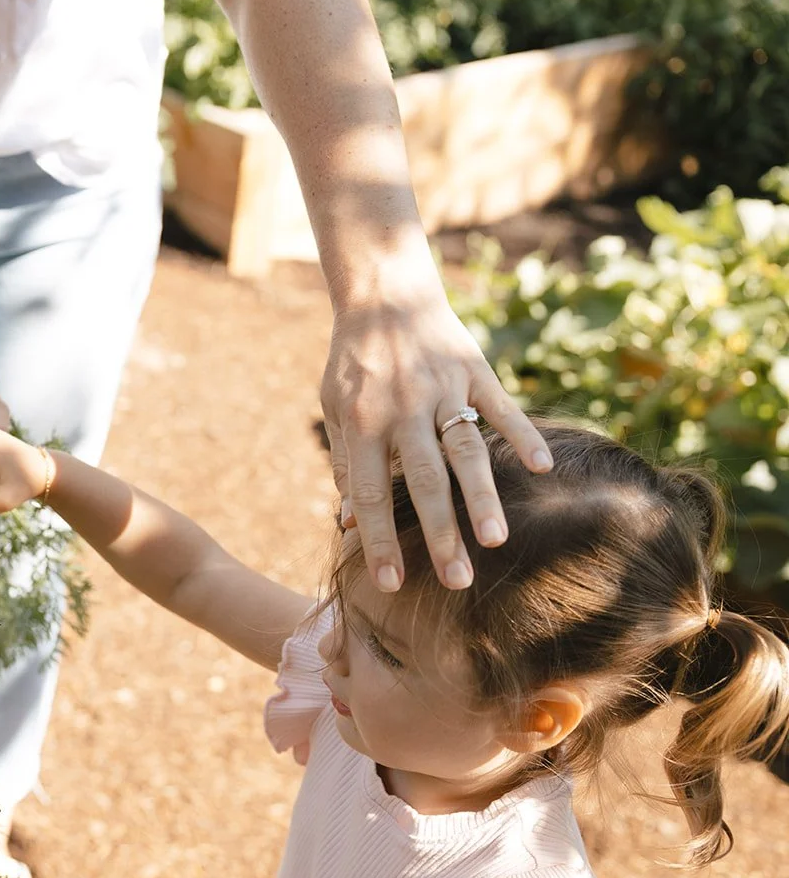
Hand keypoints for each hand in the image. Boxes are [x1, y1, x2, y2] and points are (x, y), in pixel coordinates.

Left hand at [322, 279, 550, 592]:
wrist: (383, 293)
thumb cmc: (355, 363)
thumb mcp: (336, 409)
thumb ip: (347, 464)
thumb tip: (348, 522)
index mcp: (363, 421)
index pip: (370, 493)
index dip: (378, 539)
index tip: (389, 584)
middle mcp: (404, 408)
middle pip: (425, 481)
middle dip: (440, 534)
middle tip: (457, 582)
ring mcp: (443, 389)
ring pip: (466, 450)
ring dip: (482, 496)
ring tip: (495, 541)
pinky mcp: (475, 370)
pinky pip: (502, 407)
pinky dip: (522, 435)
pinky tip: (541, 468)